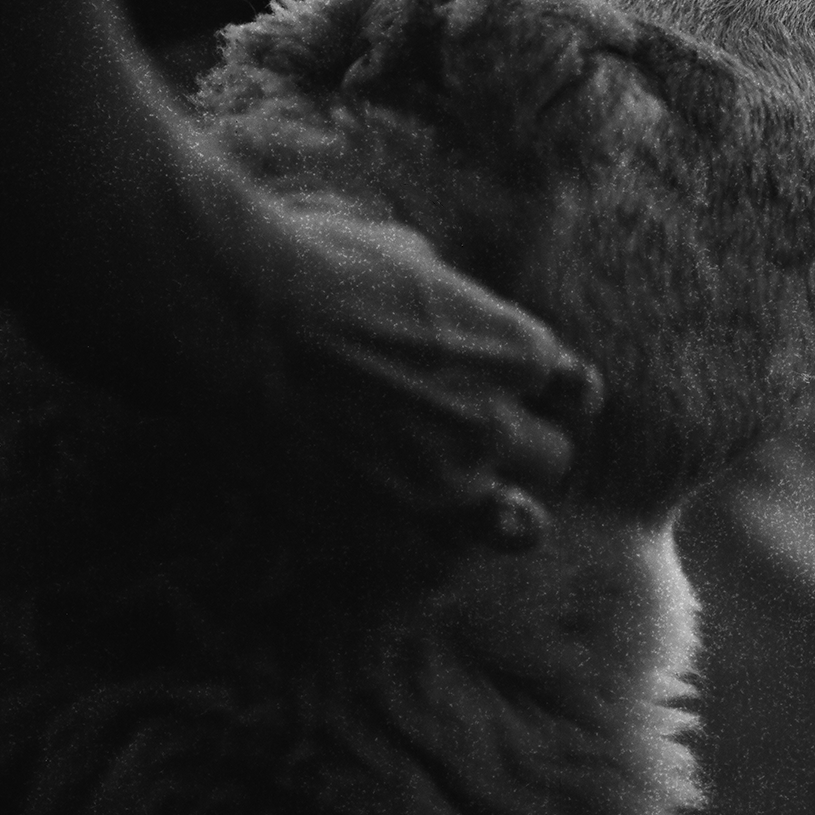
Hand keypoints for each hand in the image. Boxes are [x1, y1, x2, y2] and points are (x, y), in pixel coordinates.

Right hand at [250, 204, 603, 514]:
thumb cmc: (312, 265)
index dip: (556, 397)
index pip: (577, 391)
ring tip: (470, 506)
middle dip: (525, 452)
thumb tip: (438, 294)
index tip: (535, 401)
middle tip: (488, 449)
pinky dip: (437, 549)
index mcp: (514, 349)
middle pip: (554, 459)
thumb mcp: (403, 252)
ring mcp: (447, 483)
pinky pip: (445, 562)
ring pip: (520, 524)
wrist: (237, 323)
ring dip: (500, 512)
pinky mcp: (390, 530)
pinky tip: (409, 531)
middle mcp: (496, 421)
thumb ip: (444, 292)